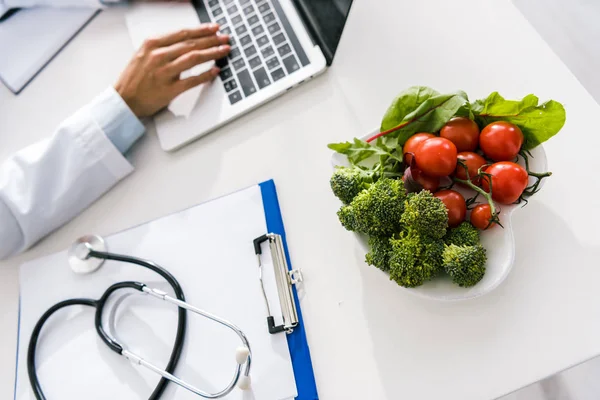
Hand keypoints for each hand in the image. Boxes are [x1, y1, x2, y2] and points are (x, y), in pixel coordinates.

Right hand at [115, 24, 229, 117]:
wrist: (123, 100)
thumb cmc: (134, 78)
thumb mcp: (144, 54)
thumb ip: (163, 47)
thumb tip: (187, 41)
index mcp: (152, 44)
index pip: (182, 33)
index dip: (201, 30)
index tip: (214, 28)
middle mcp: (158, 56)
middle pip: (191, 44)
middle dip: (212, 40)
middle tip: (225, 38)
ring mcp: (164, 73)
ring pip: (194, 58)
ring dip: (212, 53)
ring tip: (224, 50)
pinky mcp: (169, 90)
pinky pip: (192, 80)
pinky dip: (206, 75)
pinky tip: (216, 71)